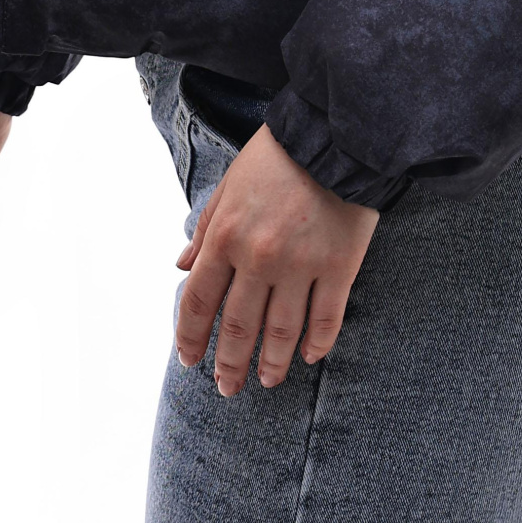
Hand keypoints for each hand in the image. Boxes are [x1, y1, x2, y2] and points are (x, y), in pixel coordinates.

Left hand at [175, 123, 378, 395]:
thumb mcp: (228, 185)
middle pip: (238, 326)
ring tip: (267, 381)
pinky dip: (317, 343)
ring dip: (271, 362)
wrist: (334, 135)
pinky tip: (309, 357)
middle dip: (230, 363)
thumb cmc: (277, 156)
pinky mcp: (339, 266)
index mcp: (225, 236)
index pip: (199, 301)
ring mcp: (300, 265)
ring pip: (281, 330)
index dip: (191, 337)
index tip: (190, 361)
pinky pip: (326, 317)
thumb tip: (182, 266)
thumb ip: (206, 229)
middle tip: (228, 387)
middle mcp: (259, 258)